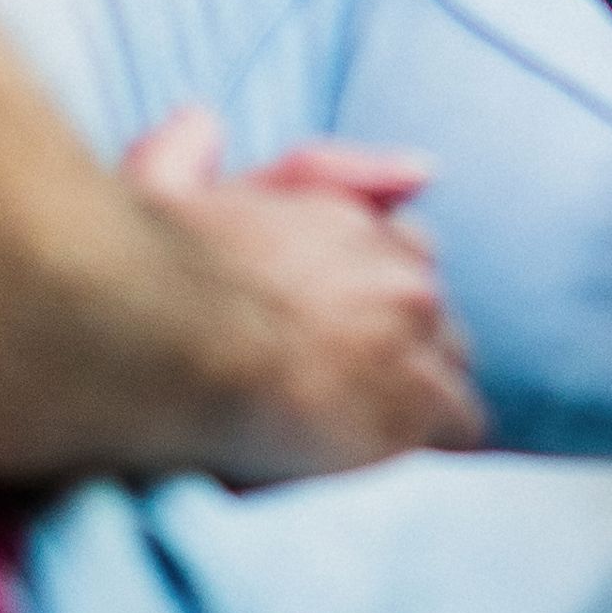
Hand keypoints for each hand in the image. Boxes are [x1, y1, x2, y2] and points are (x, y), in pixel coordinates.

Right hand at [123, 106, 480, 479]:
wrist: (154, 342)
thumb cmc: (152, 267)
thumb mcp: (172, 177)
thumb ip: (203, 151)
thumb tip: (237, 131)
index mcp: (352, 221)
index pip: (406, 256)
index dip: (376, 302)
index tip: (345, 340)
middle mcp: (399, 273)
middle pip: (436, 319)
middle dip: (406, 355)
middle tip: (354, 404)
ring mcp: (412, 341)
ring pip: (451, 377)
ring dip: (421, 407)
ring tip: (372, 452)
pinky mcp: (410, 414)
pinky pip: (459, 434)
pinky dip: (432, 456)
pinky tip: (396, 482)